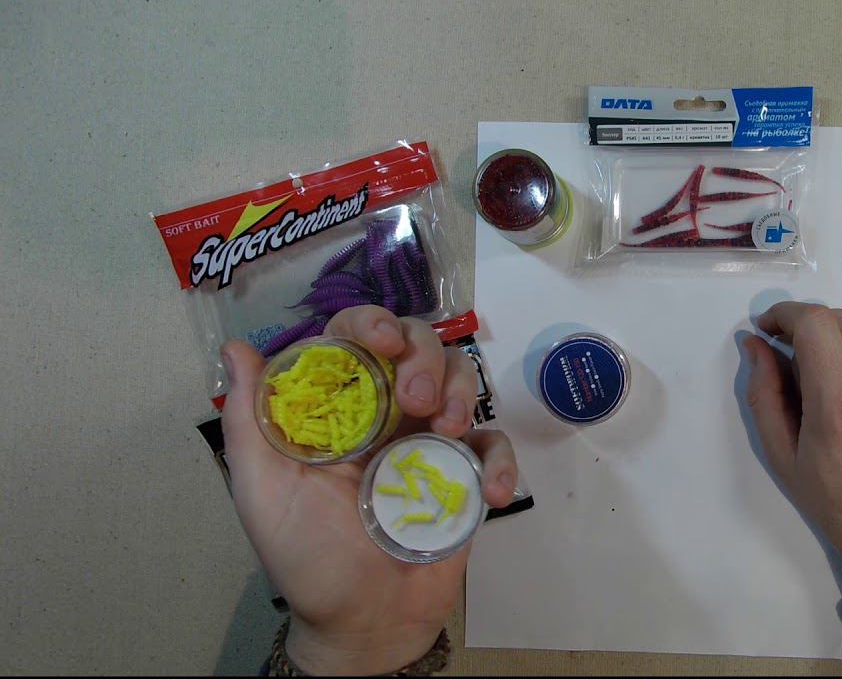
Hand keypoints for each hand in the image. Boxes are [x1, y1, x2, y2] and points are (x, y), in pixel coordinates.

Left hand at [220, 306, 518, 674]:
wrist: (359, 623)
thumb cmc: (305, 557)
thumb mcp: (263, 491)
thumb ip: (252, 423)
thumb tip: (236, 349)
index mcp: (339, 408)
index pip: (356, 339)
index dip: (372, 323)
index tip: (382, 340)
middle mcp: (386, 413)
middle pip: (419, 346)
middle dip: (425, 357)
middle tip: (417, 400)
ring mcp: (430, 442)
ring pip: (462, 380)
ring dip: (462, 391)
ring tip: (449, 430)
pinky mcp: (465, 476)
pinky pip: (494, 446)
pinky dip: (500, 460)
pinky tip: (489, 491)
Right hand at [744, 301, 841, 640]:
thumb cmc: (837, 504)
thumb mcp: (783, 455)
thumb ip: (764, 392)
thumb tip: (754, 343)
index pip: (814, 324)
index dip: (785, 315)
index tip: (771, 328)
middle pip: (841, 320)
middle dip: (810, 328)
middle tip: (795, 355)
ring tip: (835, 378)